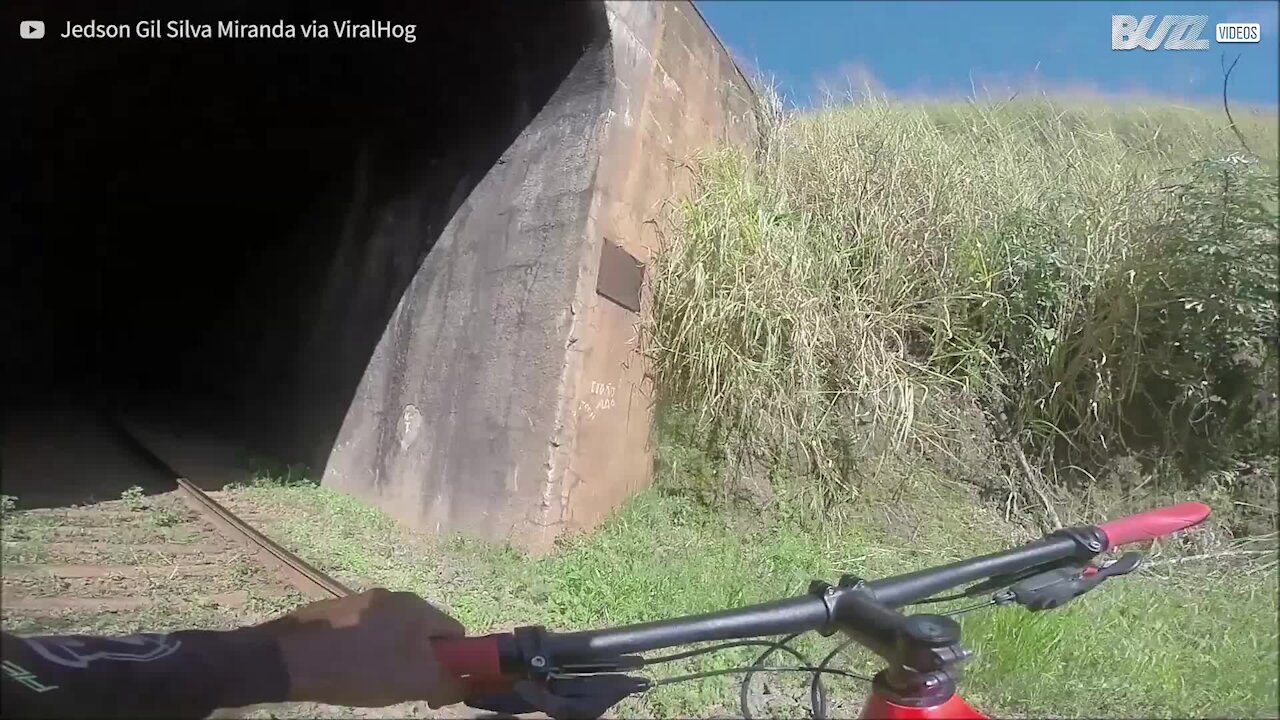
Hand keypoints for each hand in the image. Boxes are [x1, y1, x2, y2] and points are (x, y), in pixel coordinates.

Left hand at [256, 588, 466, 707]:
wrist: (291, 658)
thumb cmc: (361, 668)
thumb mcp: (413, 682)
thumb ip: (448, 682)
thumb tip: (467, 683)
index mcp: (418, 608)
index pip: (456, 634)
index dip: (455, 662)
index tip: (438, 686)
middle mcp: (395, 597)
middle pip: (424, 633)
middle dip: (421, 662)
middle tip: (405, 687)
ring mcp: (363, 602)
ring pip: (394, 634)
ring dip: (393, 658)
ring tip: (373, 681)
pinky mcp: (337, 611)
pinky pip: (366, 634)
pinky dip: (366, 652)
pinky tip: (350, 670)